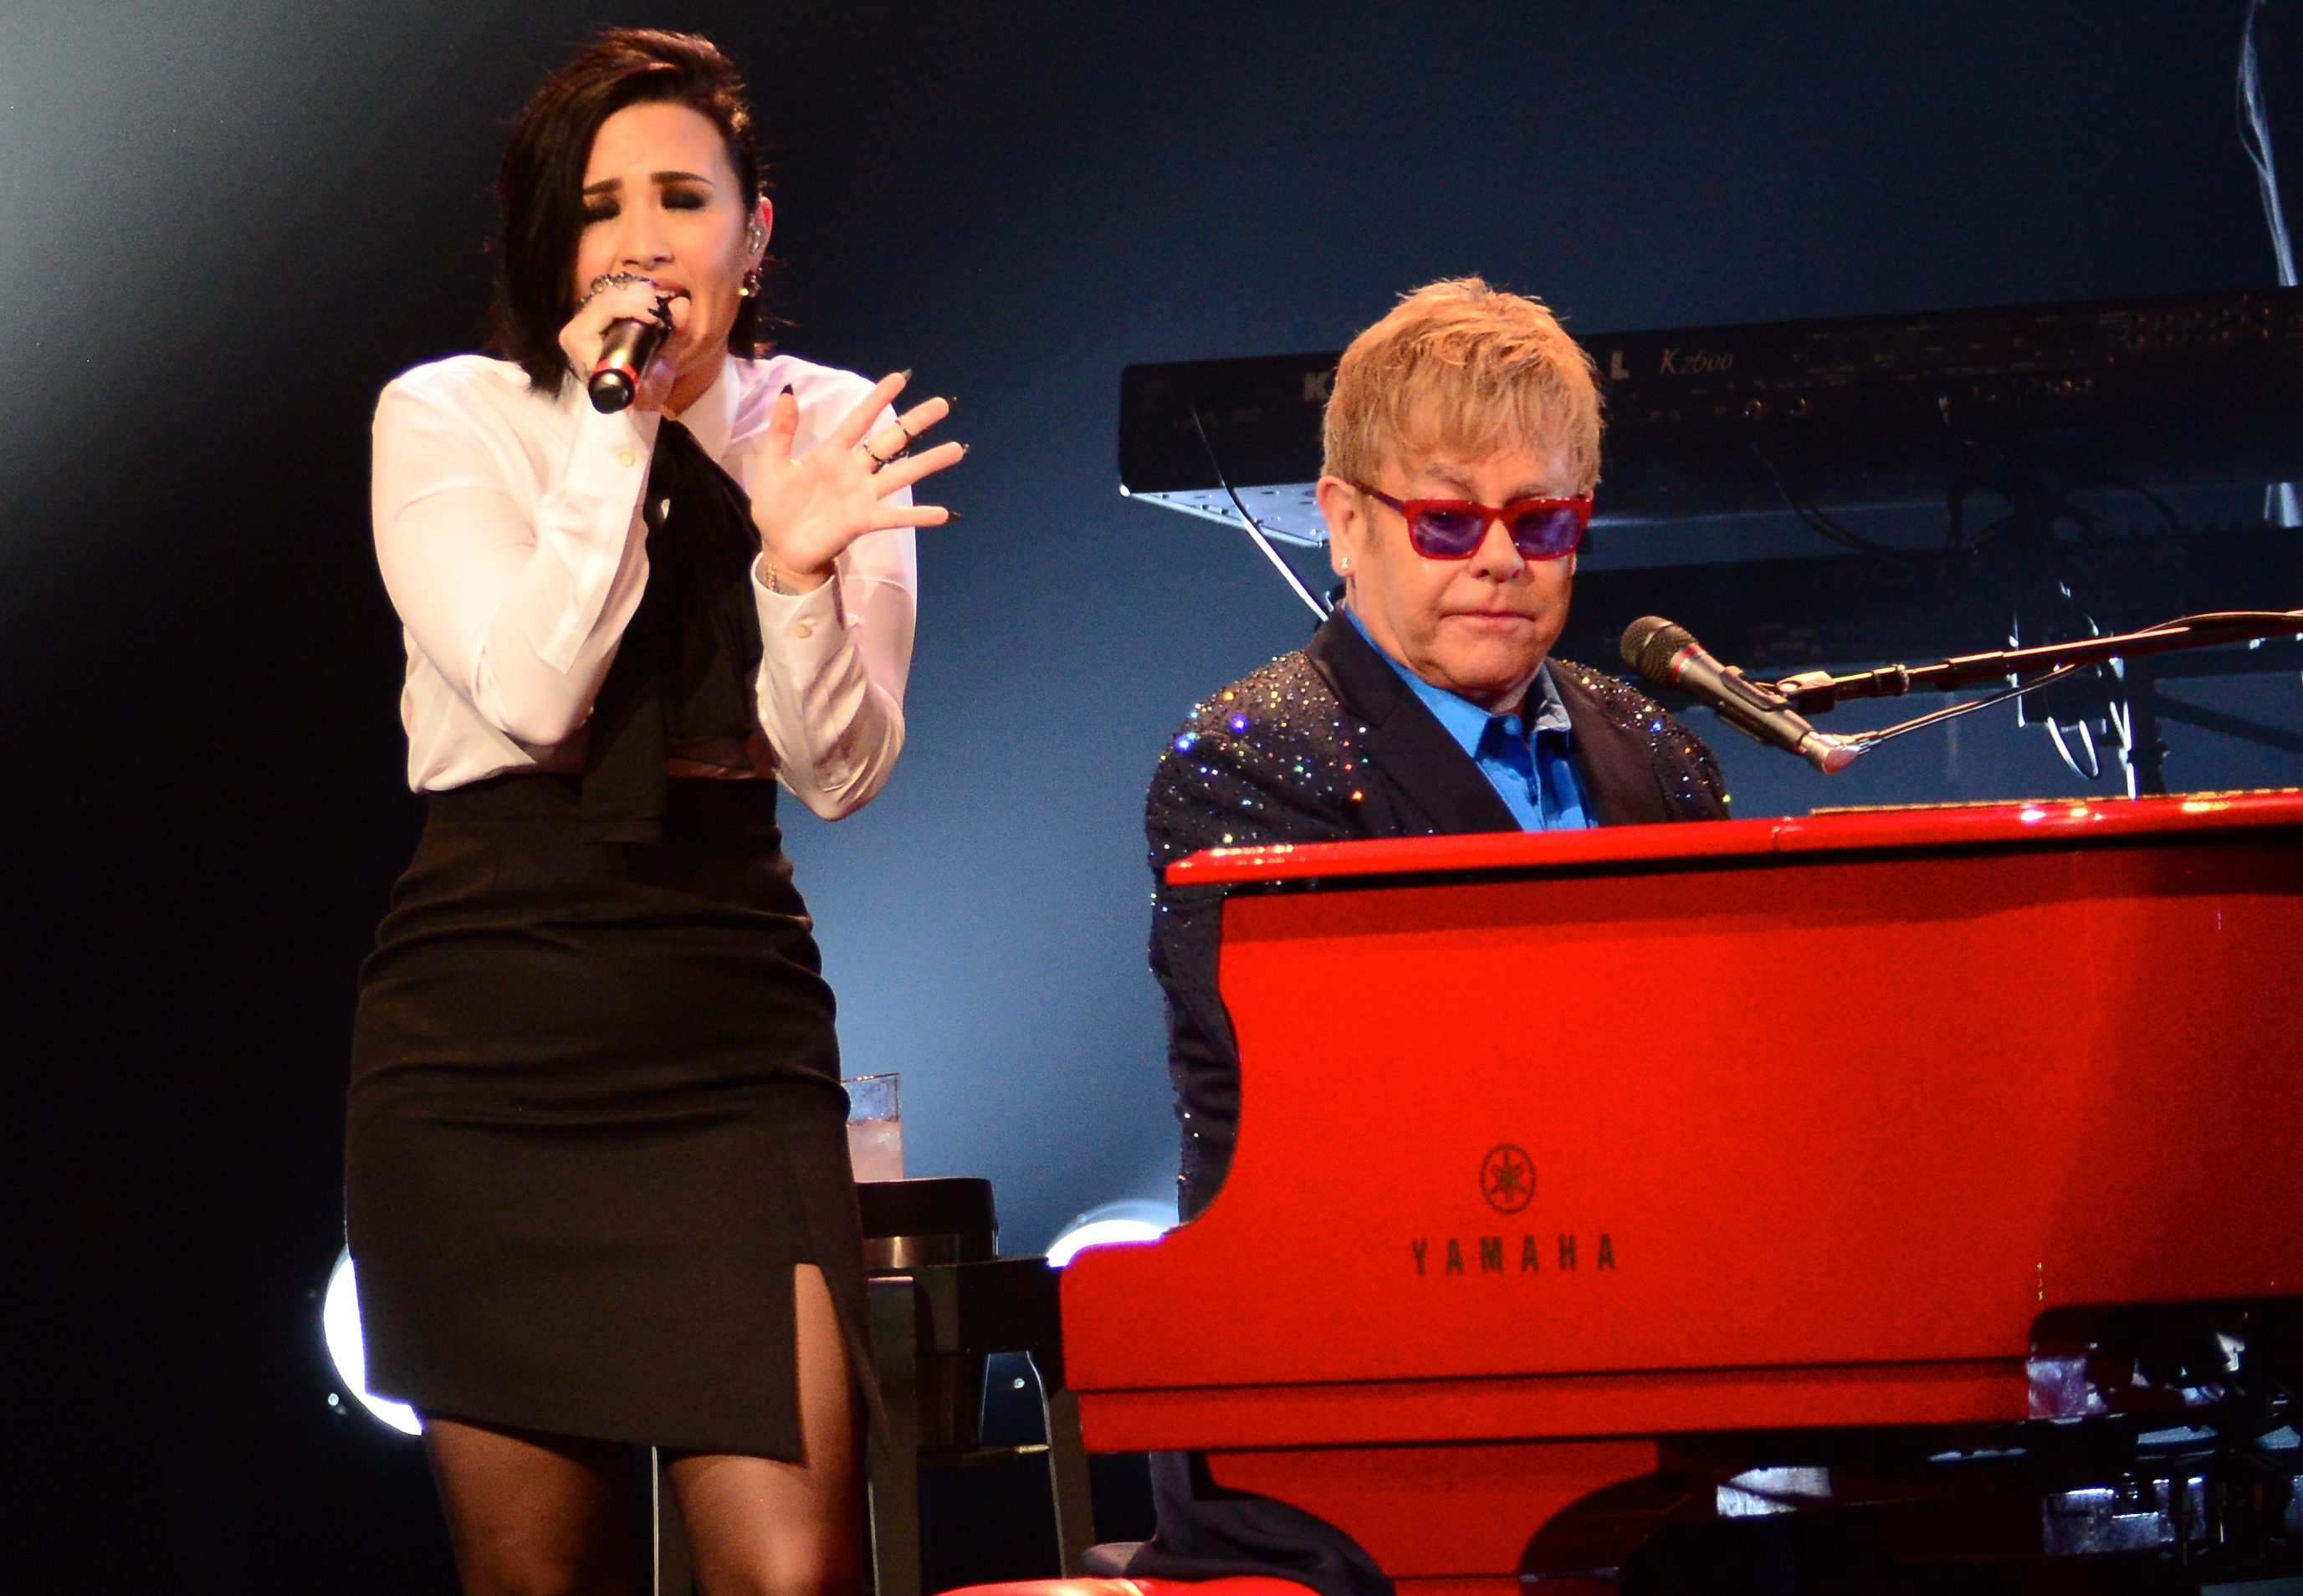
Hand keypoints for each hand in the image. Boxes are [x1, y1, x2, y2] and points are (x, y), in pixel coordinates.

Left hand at [557, 275, 689, 411]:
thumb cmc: (640, 397)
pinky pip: (608, 300)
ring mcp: (579, 326)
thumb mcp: (660, 375)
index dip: (633, 307)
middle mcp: (575, 331)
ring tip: (657, 306)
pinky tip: (647, 304)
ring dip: (636, 296)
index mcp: (581, 345)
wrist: (629, 405)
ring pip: (608, 296)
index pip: (605, 310)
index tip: (657, 318)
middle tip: (661, 307)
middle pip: (607, 299)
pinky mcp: (587, 323)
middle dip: (638, 299)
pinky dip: (630, 298)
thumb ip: (672, 341)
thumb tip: (682, 304)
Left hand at [748, 372, 962, 590]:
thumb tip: (787, 391)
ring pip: (901, 474)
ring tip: (957, 449)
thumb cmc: (776, 507)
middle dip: (916, 423)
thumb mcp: (773, 464)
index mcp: (832, 453)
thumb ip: (782, 431)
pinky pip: (894, 516)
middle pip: (891, 441)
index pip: (859, 420)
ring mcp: (862, 496)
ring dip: (929, 462)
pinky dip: (917, 516)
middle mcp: (854, 471)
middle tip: (942, 405)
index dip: (878, 399)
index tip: (900, 378)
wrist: (779, 548)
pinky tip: (943, 514)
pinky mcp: (863, 521)